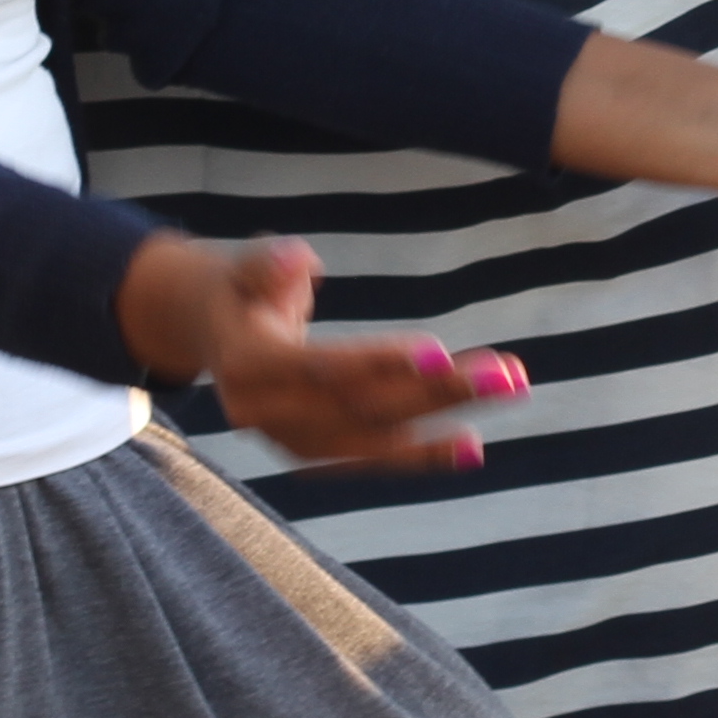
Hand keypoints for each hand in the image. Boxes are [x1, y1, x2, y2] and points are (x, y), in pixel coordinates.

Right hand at [116, 232, 518, 469]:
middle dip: (440, 392)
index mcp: (247, 363)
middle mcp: (265, 411)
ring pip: (372, 435)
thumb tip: (298, 262)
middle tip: (510, 375)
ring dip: (444, 422)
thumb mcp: (244, 262)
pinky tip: (471, 446)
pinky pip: (367, 455)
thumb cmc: (239, 283)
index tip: (440, 354)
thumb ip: (269, 261)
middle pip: (362, 405)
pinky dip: (418, 454)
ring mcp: (285, 438)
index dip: (378, 363)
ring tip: (510, 395)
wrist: (206, 327)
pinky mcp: (306, 450)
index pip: (322, 368)